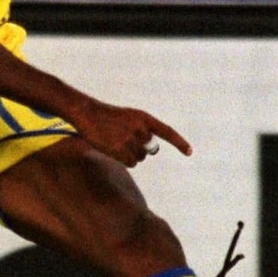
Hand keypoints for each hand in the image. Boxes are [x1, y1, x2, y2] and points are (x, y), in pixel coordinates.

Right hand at [64, 97, 191, 167]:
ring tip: (115, 143)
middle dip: (143, 150)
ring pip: (141, 157)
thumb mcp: (129, 117)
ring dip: (130, 155)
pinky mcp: (121, 149)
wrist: (88, 113)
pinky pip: (131, 163)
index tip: (189, 152)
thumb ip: (142, 130)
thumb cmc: (107, 116)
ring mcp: (131, 139)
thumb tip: (150, 151)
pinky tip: (112, 150)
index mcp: (145, 118)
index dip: (179, 143)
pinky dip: (124, 160)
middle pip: (151, 150)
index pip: (167, 132)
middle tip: (127, 143)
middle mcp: (141, 129)